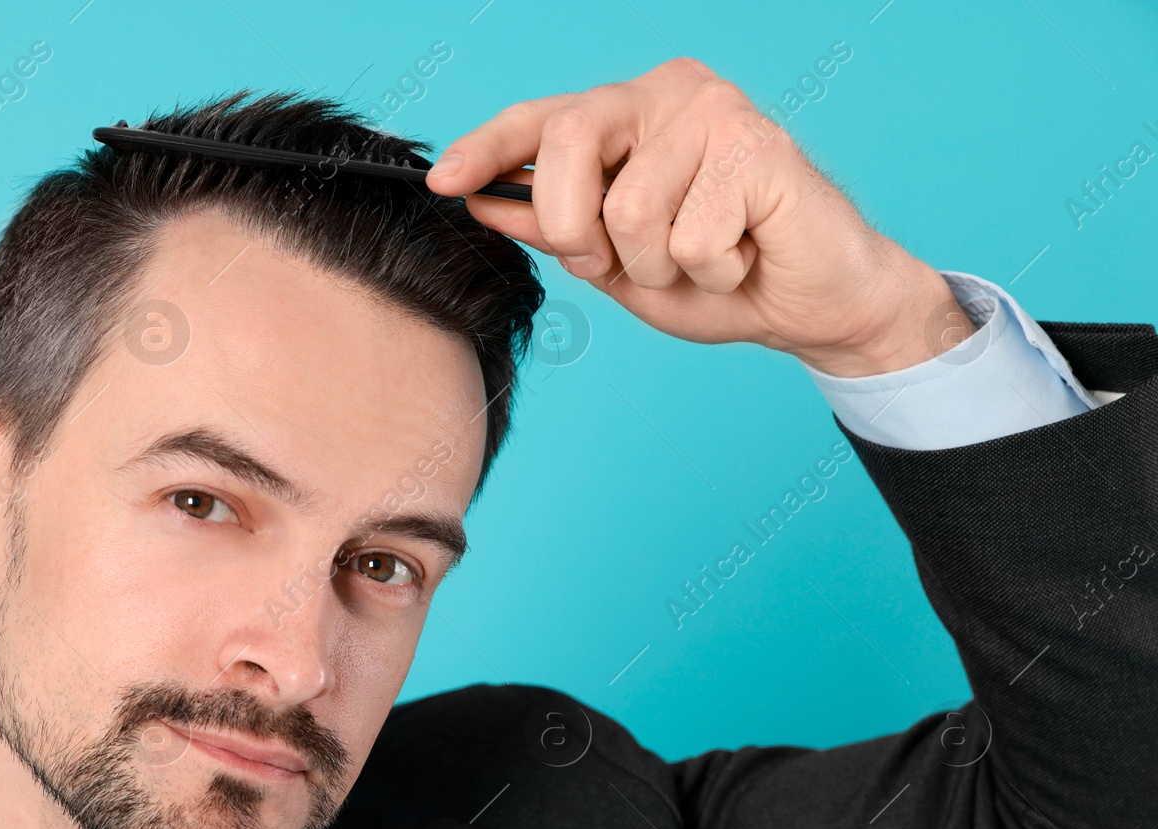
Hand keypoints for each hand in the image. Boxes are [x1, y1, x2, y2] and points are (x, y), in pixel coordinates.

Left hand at [425, 58, 973, 377]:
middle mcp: (669, 93)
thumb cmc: (718, 278)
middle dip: (578, 230)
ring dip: (659, 268)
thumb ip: (555, 228)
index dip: (487, 149)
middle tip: (620, 262)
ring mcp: (716, 111)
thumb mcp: (616, 262)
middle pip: (568, 146)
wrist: (813, 307)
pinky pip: (688, 237)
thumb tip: (480, 201)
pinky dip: (711, 272)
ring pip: (628, 210)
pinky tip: (743, 256)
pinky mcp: (759, 145)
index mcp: (630, 113)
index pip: (542, 119)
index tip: (442, 182)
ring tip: (702, 262)